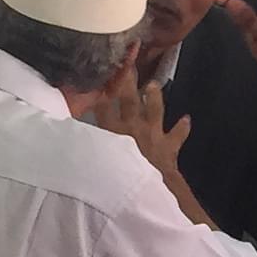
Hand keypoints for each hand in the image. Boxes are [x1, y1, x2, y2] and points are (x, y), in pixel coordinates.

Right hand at [90, 57, 191, 185]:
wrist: (146, 191)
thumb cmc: (116, 178)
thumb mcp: (96, 161)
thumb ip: (87, 147)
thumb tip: (69, 143)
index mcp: (112, 130)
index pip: (103, 105)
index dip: (102, 90)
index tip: (101, 76)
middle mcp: (132, 127)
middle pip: (129, 99)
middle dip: (128, 81)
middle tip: (128, 65)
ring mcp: (152, 135)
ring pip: (154, 110)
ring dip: (154, 97)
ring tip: (154, 84)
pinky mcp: (168, 148)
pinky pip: (177, 135)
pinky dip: (182, 128)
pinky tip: (187, 118)